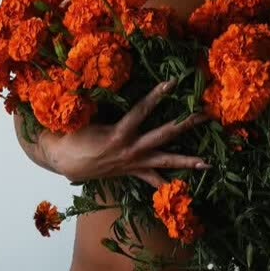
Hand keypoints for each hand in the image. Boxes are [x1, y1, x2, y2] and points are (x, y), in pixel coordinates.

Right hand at [28, 80, 208, 188]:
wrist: (62, 160)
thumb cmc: (72, 134)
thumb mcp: (84, 115)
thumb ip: (99, 101)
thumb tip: (105, 80)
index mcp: (119, 133)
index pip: (142, 110)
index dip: (157, 96)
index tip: (173, 82)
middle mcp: (131, 149)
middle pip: (164, 135)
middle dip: (186, 124)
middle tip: (206, 115)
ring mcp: (133, 163)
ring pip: (165, 163)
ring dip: (187, 162)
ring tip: (207, 163)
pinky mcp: (131, 172)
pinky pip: (152, 181)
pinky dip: (165, 184)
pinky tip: (181, 190)